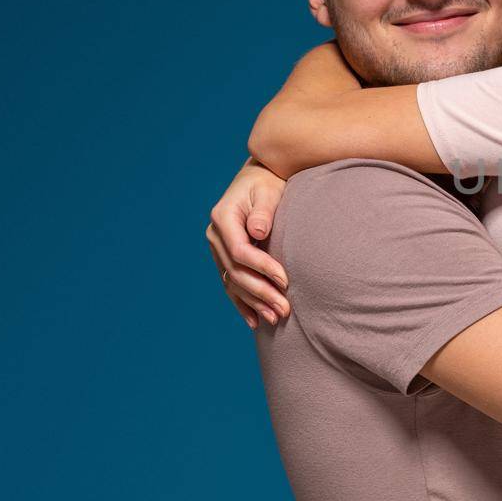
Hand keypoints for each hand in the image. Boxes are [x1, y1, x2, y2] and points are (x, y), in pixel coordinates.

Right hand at [206, 162, 289, 327]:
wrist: (261, 178)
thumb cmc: (269, 181)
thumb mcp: (268, 191)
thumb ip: (264, 211)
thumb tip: (258, 231)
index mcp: (223, 218)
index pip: (240, 251)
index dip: (262, 268)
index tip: (286, 280)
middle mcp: (215, 235)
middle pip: (236, 272)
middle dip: (261, 292)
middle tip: (285, 308)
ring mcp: (218, 248)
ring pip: (233, 282)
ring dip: (254, 303)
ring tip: (276, 319)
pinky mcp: (226, 257)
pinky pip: (231, 284)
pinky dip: (243, 303)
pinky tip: (255, 321)